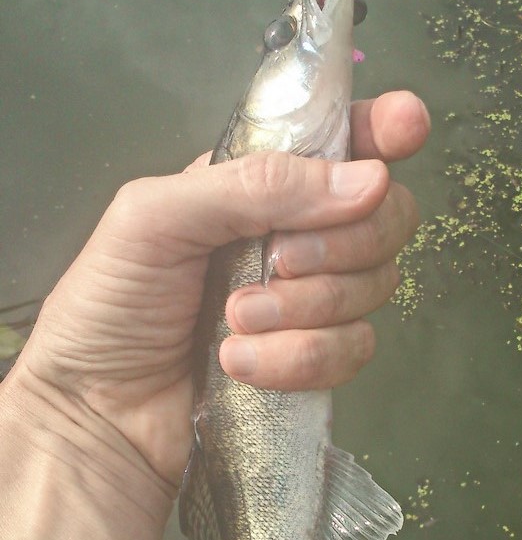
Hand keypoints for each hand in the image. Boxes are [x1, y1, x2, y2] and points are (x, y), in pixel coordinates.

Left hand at [13, 91, 429, 489]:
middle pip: (385, 218)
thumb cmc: (110, 302)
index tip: (406, 128)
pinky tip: (241, 364)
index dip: (383, 129)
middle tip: (276, 263)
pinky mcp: (315, 361)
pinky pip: (352, 350)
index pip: (342, 141)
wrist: (98, 411)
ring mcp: (312, 303)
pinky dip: (298, 359)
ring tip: (234, 321)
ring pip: (374, 289)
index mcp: (259, 184)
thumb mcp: (157, 218)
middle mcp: (298, 236)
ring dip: (304, 309)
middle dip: (341, 243)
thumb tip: (368, 180)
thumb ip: (255, 186)